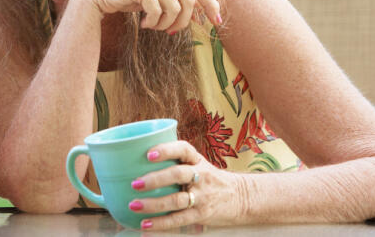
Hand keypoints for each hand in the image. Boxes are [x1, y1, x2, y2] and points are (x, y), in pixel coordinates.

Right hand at [75, 0, 221, 31]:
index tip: (217, 22)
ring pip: (175, 8)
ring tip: (153, 26)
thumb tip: (199, 15)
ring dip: (165, 24)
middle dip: (183, 22)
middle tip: (171, 31)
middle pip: (189, 1)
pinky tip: (143, 24)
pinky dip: (152, 23)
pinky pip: (157, 11)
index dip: (211, 4)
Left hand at [128, 140, 245, 229]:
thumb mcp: (197, 164)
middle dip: (155, 180)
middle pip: (178, 175)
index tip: (148, 154)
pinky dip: (161, 224)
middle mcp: (201, 175)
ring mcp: (202, 196)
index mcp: (196, 160)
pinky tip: (145, 225)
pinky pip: (179, 219)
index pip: (182, 149)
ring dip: (153, 204)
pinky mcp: (201, 214)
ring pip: (177, 200)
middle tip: (135, 183)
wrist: (240, 196)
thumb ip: (175, 162)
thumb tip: (135, 161)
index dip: (166, 150)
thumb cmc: (208, 178)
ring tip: (134, 205)